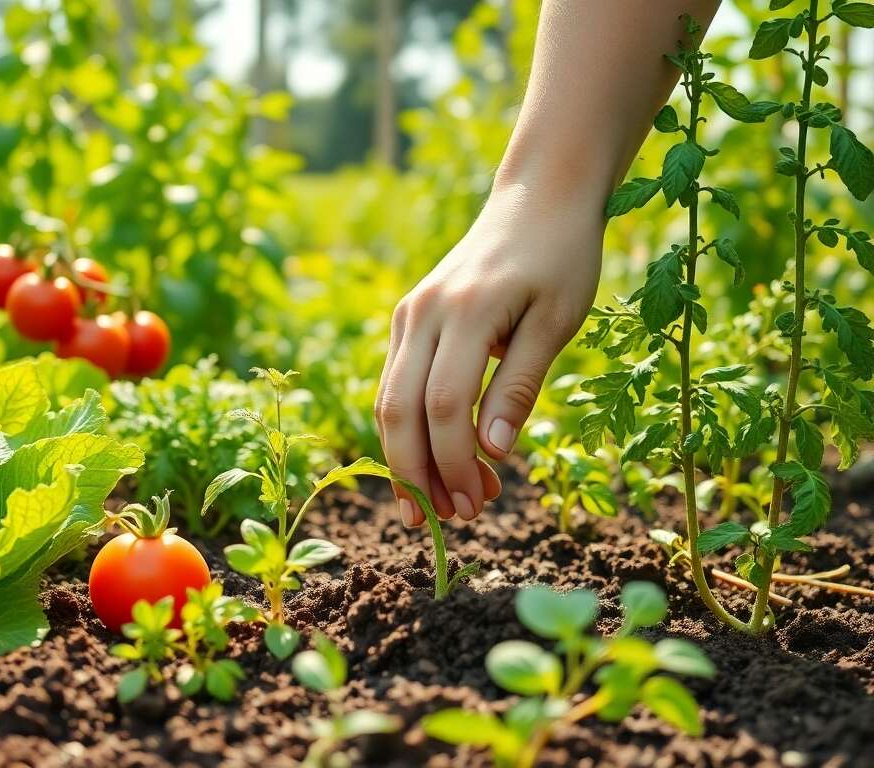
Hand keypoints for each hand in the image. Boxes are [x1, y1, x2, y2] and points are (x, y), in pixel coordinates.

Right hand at [376, 183, 603, 525]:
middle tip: (449, 520)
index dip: (453, 462)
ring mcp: (408, 316)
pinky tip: (439, 461)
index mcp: (464, 311)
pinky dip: (411, 430)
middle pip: (398, 409)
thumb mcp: (557, 322)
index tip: (478, 504)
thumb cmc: (562, 258)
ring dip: (410, 458)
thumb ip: (518, 385)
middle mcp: (422, 313)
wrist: (537, 199)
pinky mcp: (408, 320)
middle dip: (417, 473)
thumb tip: (492, 453)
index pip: (442, 405)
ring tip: (444, 504)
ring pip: (388, 401)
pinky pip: (397, 384)